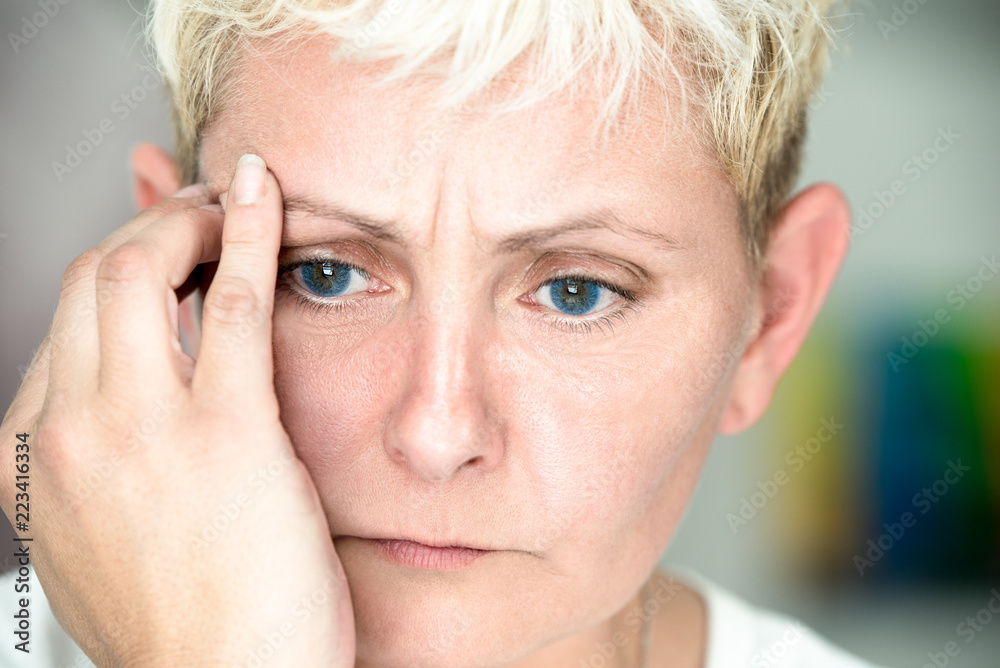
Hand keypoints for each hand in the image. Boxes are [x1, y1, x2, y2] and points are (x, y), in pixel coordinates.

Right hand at [0, 154, 354, 666]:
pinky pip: (233, 299)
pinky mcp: (226, 431)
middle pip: (89, 277)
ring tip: (228, 212)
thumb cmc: (185, 626)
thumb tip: (121, 388)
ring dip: (188, 220)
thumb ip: (97, 455)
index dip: (117, 268)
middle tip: (196, 218)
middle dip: (145, 226)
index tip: (160, 251)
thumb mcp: (104, 534)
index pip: (62, 319)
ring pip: (139, 266)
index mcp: (32, 455)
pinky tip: (262, 196)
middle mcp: (69, 429)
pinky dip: (248, 230)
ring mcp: (140, 427)